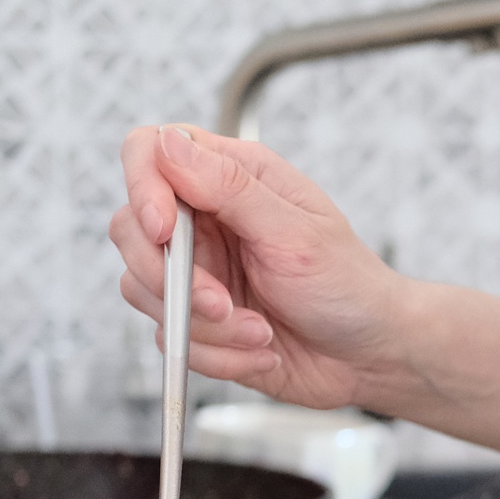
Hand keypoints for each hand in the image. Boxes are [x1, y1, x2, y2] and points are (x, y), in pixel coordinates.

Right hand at [109, 124, 416, 408]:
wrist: (369, 356)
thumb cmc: (348, 285)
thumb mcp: (295, 232)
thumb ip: (229, 187)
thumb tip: (169, 142)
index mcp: (230, 178)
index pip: (148, 152)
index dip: (142, 187)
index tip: (163, 230)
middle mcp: (204, 221)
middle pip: (130, 228)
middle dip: (173, 278)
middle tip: (222, 302)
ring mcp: (196, 272)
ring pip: (142, 289)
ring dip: (203, 324)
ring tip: (260, 330)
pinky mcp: (195, 321)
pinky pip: (171, 338)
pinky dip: (216, 354)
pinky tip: (261, 349)